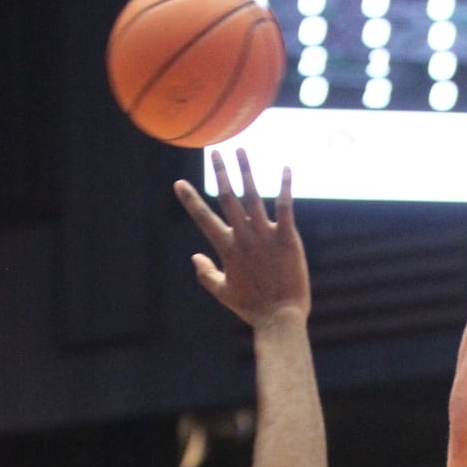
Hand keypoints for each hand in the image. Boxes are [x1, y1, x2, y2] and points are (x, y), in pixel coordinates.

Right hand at [173, 149, 309, 326]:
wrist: (280, 316)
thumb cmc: (252, 307)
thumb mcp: (223, 292)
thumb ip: (206, 273)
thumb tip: (194, 257)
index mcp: (227, 248)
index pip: (203, 218)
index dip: (190, 200)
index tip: (179, 183)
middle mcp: (244, 237)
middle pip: (228, 198)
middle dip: (220, 173)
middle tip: (214, 152)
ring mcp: (266, 236)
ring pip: (253, 196)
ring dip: (246, 171)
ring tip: (240, 150)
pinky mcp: (288, 238)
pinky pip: (285, 207)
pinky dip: (285, 186)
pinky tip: (286, 168)